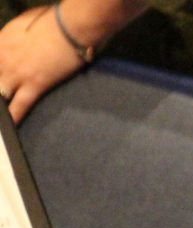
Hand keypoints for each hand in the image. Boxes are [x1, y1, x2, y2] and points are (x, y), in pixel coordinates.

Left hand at [0, 6, 83, 123]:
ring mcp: (17, 73)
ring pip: (0, 94)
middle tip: (1, 98)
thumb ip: (12, 37)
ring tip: (2, 121)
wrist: (70, 27)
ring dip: (1, 106)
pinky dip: (14, 118)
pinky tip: (10, 128)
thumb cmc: (51, 20)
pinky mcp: (35, 85)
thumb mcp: (22, 23)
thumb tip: (14, 44)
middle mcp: (3, 58)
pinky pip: (19, 106)